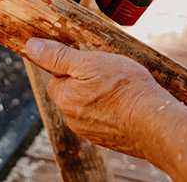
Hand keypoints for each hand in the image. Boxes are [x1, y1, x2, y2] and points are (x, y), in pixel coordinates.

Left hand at [25, 37, 172, 157]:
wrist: (155, 122)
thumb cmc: (124, 89)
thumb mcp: (88, 61)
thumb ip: (57, 56)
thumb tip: (31, 47)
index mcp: (64, 99)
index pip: (57, 76)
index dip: (74, 64)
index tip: (91, 60)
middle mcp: (74, 119)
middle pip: (73, 91)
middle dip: (88, 80)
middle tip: (109, 73)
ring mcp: (93, 132)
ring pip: (91, 105)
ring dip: (102, 95)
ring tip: (122, 88)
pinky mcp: (111, 140)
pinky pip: (107, 119)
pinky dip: (114, 110)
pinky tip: (128, 103)